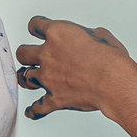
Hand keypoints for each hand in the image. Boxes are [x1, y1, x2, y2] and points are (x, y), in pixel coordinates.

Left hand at [15, 16, 136, 119]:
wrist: (113, 83)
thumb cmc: (110, 59)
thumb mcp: (101, 35)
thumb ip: (87, 35)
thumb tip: (88, 39)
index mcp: (58, 34)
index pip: (35, 25)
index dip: (36, 27)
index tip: (36, 29)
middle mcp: (48, 55)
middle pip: (22, 53)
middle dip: (25, 54)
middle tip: (29, 56)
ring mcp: (48, 78)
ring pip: (25, 77)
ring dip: (27, 77)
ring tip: (28, 78)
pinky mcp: (54, 98)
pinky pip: (38, 106)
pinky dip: (34, 110)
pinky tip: (31, 111)